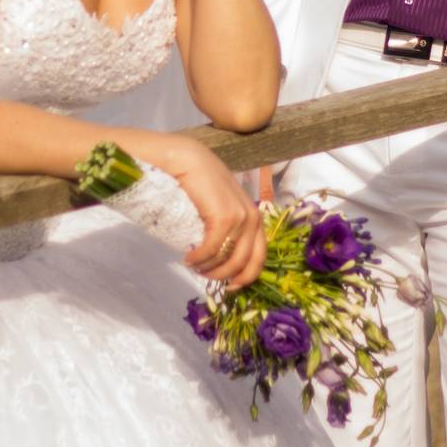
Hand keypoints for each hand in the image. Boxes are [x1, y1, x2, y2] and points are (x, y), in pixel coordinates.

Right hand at [160, 139, 265, 288]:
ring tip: (193, 265)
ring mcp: (240, 216)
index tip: (229, 287)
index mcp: (255, 217)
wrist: (187, 159)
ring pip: (228, 259)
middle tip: (204, 276)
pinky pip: (212, 249)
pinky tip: (188, 257)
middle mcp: (253, 218)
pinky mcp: (225, 216)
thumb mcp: (220, 206)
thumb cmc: (201, 182)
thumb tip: (221, 259)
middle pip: (244, 263)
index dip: (246, 277)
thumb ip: (227, 227)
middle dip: (224, 276)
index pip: (260, 257)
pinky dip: (199, 258)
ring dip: (209, 268)